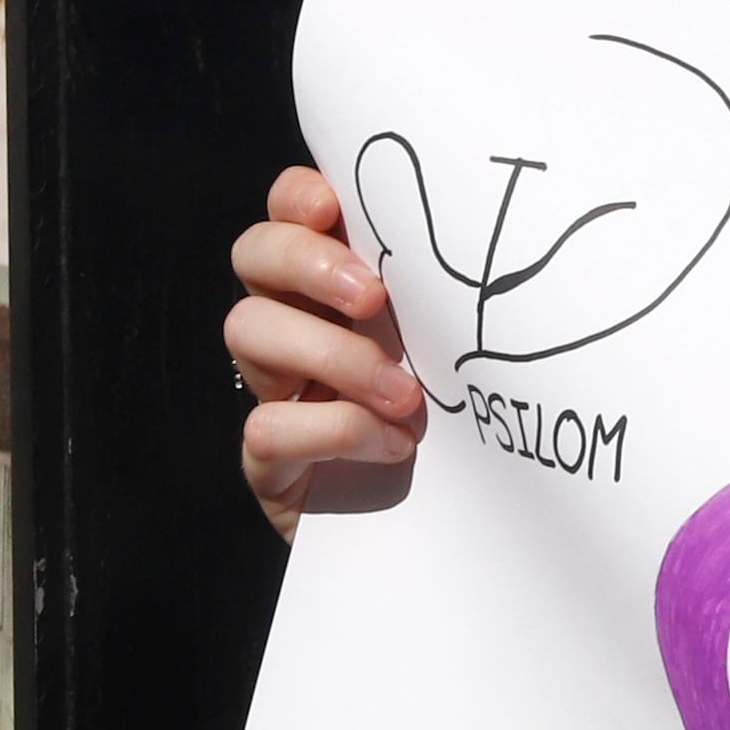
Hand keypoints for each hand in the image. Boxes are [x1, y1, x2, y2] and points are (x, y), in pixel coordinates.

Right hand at [229, 164, 426, 539]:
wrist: (454, 533)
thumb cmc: (462, 422)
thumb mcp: (456, 343)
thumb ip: (441, 292)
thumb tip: (481, 225)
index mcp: (338, 286)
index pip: (289, 211)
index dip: (297, 197)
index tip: (334, 207)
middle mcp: (295, 326)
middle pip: (253, 255)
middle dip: (307, 263)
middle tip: (374, 299)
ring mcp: (273, 393)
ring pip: (247, 331)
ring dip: (333, 355)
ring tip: (406, 396)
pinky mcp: (269, 464)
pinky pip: (267, 428)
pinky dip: (337, 432)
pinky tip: (393, 447)